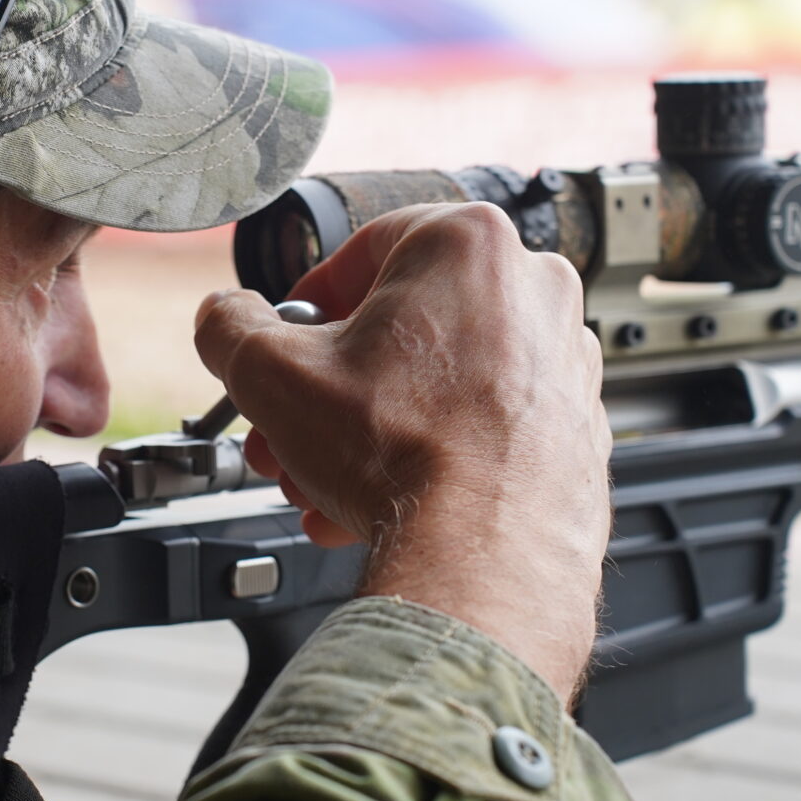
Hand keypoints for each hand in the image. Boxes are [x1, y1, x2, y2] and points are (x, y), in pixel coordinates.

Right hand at [194, 203, 609, 695]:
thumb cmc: (404, 455)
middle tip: (292, 426)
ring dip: (371, 427)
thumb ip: (229, 325)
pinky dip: (432, 455)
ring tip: (323, 477)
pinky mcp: (576, 427)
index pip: (358, 253)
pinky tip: (380, 499)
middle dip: (331, 386)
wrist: (484, 558)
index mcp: (469, 242)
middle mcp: (534, 289)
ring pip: (441, 381)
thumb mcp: (269, 373)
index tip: (283, 347)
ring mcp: (564, 361)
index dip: (302, 311)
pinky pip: (484, 426)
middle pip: (400, 327)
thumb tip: (224, 317)